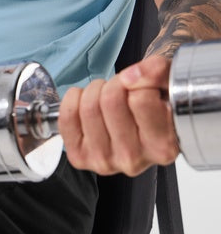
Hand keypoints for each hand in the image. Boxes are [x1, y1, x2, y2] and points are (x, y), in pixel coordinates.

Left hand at [58, 55, 178, 175]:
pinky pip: (67, 116)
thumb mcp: (167, 82)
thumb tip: (131, 77)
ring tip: (107, 97)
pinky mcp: (80, 157)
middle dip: (115, 84)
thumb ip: (157, 72)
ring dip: (96, 90)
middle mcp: (134, 160)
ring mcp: (104, 161)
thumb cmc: (155, 106)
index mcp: (162, 146)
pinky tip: (88, 103)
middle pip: (110, 100)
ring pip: (88, 106)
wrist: (139, 126)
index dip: (138, 81)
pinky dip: (74, 100)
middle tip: (122, 89)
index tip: (141, 86)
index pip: (141, 99)